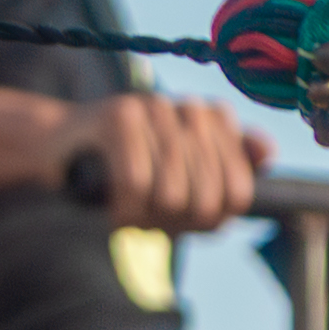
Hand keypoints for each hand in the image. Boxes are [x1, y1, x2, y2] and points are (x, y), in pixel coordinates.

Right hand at [63, 92, 269, 235]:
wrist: (60, 152)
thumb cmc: (125, 171)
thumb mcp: (182, 181)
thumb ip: (228, 172)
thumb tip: (268, 151)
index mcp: (215, 122)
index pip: (239, 193)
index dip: (210, 219)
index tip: (182, 218)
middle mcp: (190, 109)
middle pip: (207, 198)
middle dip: (174, 222)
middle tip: (148, 217)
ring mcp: (156, 106)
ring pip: (173, 193)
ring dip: (144, 218)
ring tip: (128, 209)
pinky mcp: (120, 114)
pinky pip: (137, 183)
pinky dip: (122, 209)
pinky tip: (112, 207)